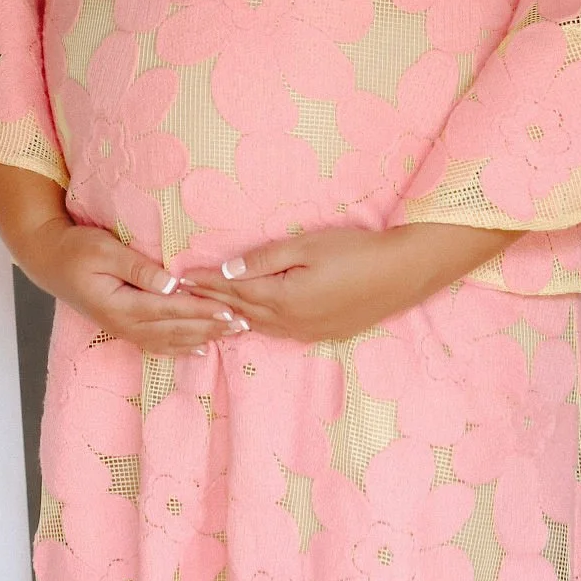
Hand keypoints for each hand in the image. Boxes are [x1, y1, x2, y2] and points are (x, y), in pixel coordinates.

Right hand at [27, 215, 243, 355]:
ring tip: (230, 335)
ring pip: (169, 340)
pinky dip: (179, 348)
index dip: (202, 310)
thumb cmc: (75, 249)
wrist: (48, 261)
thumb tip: (171, 282)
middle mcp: (124, 324)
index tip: (229, 308)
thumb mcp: (104, 250)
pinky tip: (198, 350)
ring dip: (201, 338)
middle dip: (210, 327)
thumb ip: (138, 268)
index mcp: (121, 305)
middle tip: (242, 324)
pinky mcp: (122, 327)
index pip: (171, 309)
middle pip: (175, 329)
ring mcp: (122, 329)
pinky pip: (155, 344)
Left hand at [180, 221, 510, 344]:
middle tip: (182, 295)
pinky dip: (258, 324)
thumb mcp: (306, 247)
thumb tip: (227, 270)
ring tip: (207, 310)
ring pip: (259, 326)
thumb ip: (264, 260)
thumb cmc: (355, 251)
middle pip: (241, 312)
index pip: (232, 293)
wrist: (403, 273)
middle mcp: (291, 323)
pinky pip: (279, 331)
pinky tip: (252, 320)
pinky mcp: (324, 334)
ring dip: (233, 316)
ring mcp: (309, 332)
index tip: (177, 278)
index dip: (204, 284)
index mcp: (283, 299)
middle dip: (210, 302)